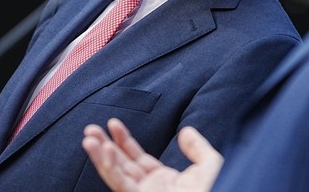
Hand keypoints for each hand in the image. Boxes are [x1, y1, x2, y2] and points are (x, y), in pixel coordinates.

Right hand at [82, 118, 223, 191]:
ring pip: (116, 175)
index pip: (137, 159)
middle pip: (121, 166)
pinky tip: (104, 151)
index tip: (113, 123)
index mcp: (164, 182)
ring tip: (88, 138)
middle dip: (104, 148)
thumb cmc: (220, 189)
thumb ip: (197, 147)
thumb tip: (185, 131)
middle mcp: (151, 189)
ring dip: (100, 157)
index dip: (124, 141)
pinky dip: (111, 167)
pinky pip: (122, 184)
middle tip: (90, 130)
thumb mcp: (209, 164)